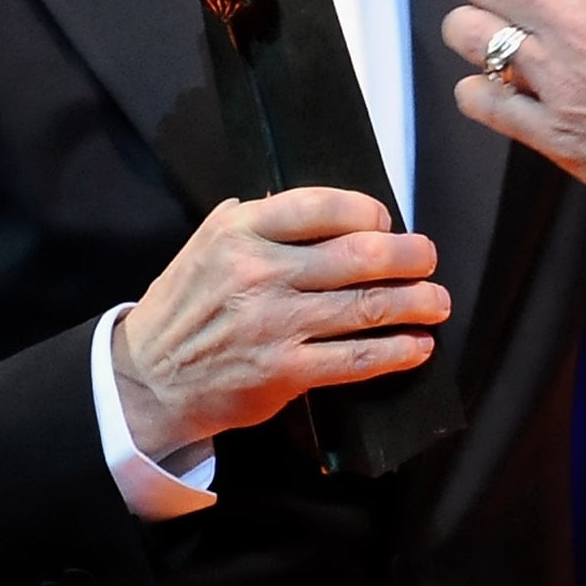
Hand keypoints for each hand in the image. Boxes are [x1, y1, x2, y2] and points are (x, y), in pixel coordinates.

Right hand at [111, 187, 444, 459]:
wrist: (148, 379)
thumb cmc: (188, 304)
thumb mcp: (209, 243)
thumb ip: (259, 219)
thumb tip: (324, 207)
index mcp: (241, 231)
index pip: (322, 206)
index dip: (367, 210)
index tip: (386, 220)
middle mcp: (259, 274)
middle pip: (358, 255)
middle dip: (408, 255)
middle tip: (428, 257)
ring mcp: (274, 325)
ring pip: (367, 307)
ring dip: (416, 303)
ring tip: (438, 302)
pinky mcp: (284, 372)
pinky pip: (355, 359)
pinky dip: (397, 352)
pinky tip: (418, 346)